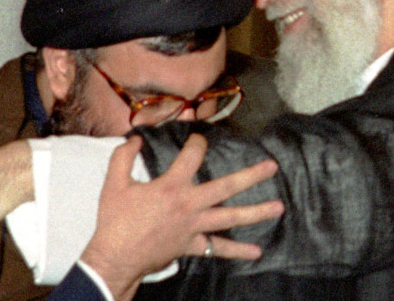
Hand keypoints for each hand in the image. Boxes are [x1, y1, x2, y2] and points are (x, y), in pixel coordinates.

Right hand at [82, 134, 283, 299]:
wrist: (115, 257)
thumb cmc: (115, 220)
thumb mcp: (113, 183)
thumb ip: (123, 156)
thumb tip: (136, 139)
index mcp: (172, 186)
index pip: (192, 155)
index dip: (197, 141)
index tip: (198, 136)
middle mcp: (190, 205)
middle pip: (226, 187)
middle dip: (251, 175)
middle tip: (272, 167)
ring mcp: (195, 227)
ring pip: (231, 218)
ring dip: (256, 212)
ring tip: (279, 207)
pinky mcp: (192, 246)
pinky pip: (218, 248)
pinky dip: (238, 250)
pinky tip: (257, 251)